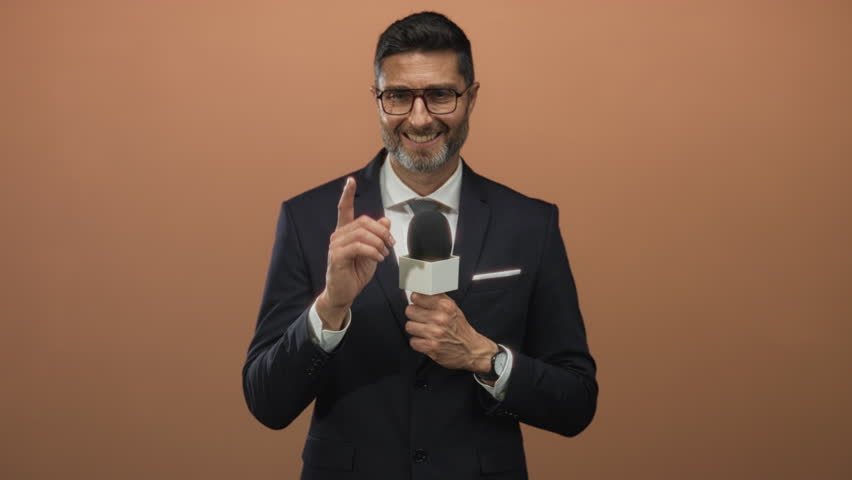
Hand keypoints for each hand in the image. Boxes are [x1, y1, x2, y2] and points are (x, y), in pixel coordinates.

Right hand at [317, 177, 394, 328]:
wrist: (344, 294)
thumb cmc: (355, 273)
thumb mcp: (372, 252)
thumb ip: (377, 236)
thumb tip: (385, 220)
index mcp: (345, 232)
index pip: (344, 209)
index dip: (347, 194)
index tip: (351, 181)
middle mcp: (338, 235)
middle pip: (363, 221)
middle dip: (382, 231)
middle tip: (391, 244)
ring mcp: (335, 245)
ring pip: (362, 233)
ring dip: (379, 243)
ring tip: (384, 254)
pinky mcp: (336, 256)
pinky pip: (359, 247)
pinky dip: (373, 251)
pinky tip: (379, 258)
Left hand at [404, 292, 497, 372]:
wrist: (471, 350)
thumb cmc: (460, 328)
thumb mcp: (452, 308)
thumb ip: (436, 298)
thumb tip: (417, 291)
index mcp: (445, 305)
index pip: (416, 296)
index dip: (416, 301)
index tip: (419, 304)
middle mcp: (440, 318)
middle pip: (410, 310)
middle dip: (415, 315)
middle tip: (424, 319)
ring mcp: (435, 333)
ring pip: (409, 326)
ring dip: (416, 329)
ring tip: (426, 331)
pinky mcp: (431, 347)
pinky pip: (413, 341)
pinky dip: (418, 342)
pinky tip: (427, 341)